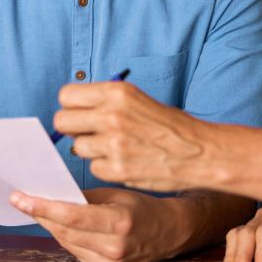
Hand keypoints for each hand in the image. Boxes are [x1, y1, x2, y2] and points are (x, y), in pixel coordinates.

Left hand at [9, 186, 185, 261]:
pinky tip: (64, 225)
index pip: (72, 217)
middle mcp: (114, 248)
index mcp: (120, 222)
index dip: (43, 207)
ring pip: (66, 243)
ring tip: (39, 208)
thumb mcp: (116, 193)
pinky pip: (76, 252)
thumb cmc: (142, 206)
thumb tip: (52, 194)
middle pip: (64, 231)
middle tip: (21, 199)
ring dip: (51, 225)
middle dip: (40, 214)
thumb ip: (85, 197)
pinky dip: (67, 237)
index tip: (20, 198)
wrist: (168, 232)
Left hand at [54, 81, 261, 202]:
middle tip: (90, 132)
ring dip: (91, 149)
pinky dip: (104, 166)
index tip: (81, 112)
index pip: (66, 95)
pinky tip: (123, 161)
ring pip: (76, 146)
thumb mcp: (137, 98)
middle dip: (73, 128)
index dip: (72, 105)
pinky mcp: (116, 169)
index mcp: (116, 92)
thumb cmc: (168, 124)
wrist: (199, 151)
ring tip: (114, 147)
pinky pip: (93, 167)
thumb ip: (105, 101)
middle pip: (62, 121)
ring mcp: (113, 144)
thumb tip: (73, 108)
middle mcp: (111, 115)